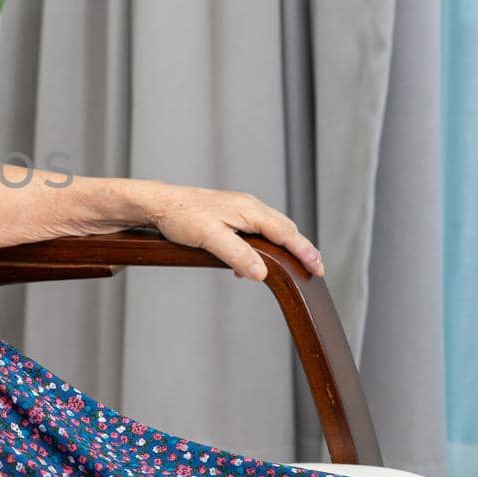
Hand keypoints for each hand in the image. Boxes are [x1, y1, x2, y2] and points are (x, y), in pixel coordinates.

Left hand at [137, 181, 324, 280]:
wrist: (159, 203)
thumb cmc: (181, 217)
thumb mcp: (209, 238)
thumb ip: (237, 254)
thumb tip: (262, 273)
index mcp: (249, 211)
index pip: (286, 233)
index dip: (304, 251)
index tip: (318, 268)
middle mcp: (249, 206)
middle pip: (285, 228)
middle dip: (302, 248)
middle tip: (315, 269)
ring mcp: (240, 208)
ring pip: (273, 227)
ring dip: (285, 245)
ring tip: (294, 265)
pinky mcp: (231, 213)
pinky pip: (258, 228)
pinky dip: (266, 243)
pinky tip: (255, 261)